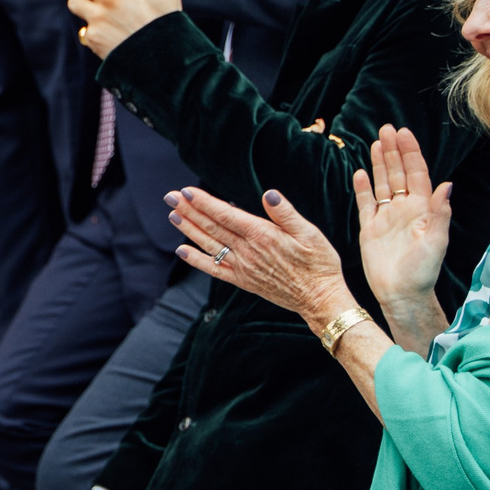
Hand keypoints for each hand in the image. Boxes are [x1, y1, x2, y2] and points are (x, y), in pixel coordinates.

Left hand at [166, 182, 355, 324]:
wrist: (319, 298)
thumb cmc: (319, 263)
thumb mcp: (310, 233)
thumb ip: (286, 214)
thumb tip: (269, 195)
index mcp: (263, 235)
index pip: (226, 214)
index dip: (204, 202)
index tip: (186, 191)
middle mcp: (247, 251)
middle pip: (212, 227)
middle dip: (189, 210)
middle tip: (170, 196)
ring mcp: (242, 267)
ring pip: (209, 244)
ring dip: (189, 229)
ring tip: (173, 215)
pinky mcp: (242, 281)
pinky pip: (214, 269)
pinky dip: (196, 260)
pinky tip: (182, 251)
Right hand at [354, 125, 451, 317]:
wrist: (401, 295)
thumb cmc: (423, 272)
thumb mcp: (436, 242)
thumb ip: (440, 213)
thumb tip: (447, 184)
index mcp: (422, 210)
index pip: (417, 174)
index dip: (411, 153)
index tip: (404, 133)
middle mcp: (405, 210)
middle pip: (398, 173)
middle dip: (394, 151)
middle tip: (387, 128)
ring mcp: (387, 218)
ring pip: (382, 184)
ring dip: (379, 163)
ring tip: (376, 143)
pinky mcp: (370, 229)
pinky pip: (365, 203)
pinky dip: (362, 188)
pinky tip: (360, 173)